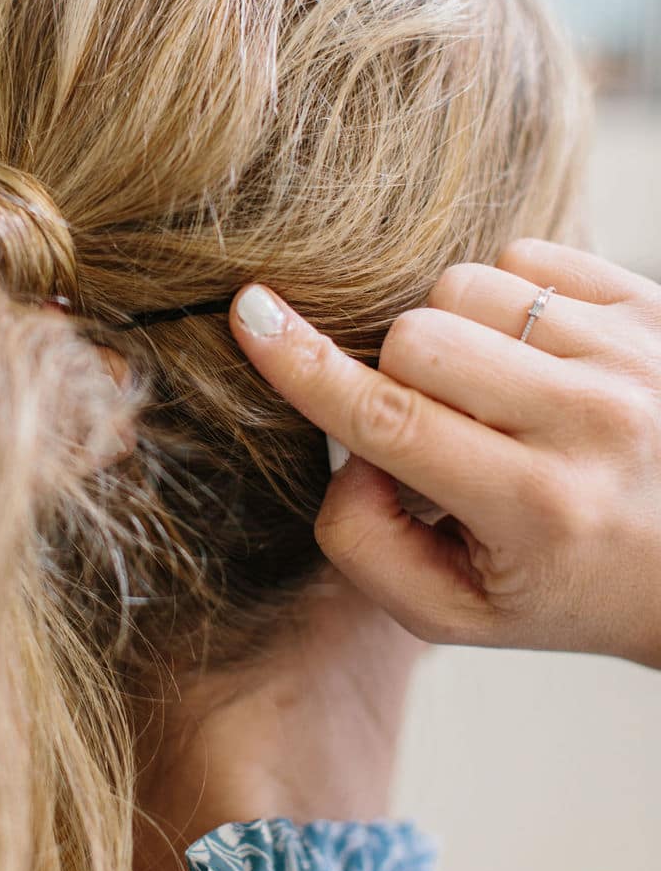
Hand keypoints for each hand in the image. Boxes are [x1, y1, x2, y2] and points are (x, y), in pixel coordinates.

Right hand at [230, 240, 660, 669]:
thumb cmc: (564, 585)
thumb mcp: (455, 612)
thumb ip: (363, 542)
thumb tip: (347, 447)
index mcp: (539, 507)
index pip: (389, 419)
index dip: (304, 366)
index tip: (250, 312)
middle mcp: (593, 422)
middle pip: (417, 337)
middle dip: (399, 377)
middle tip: (441, 429)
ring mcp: (631, 353)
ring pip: (466, 286)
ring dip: (455, 338)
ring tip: (498, 398)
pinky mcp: (652, 303)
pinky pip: (525, 258)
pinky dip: (507, 305)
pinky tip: (537, 364)